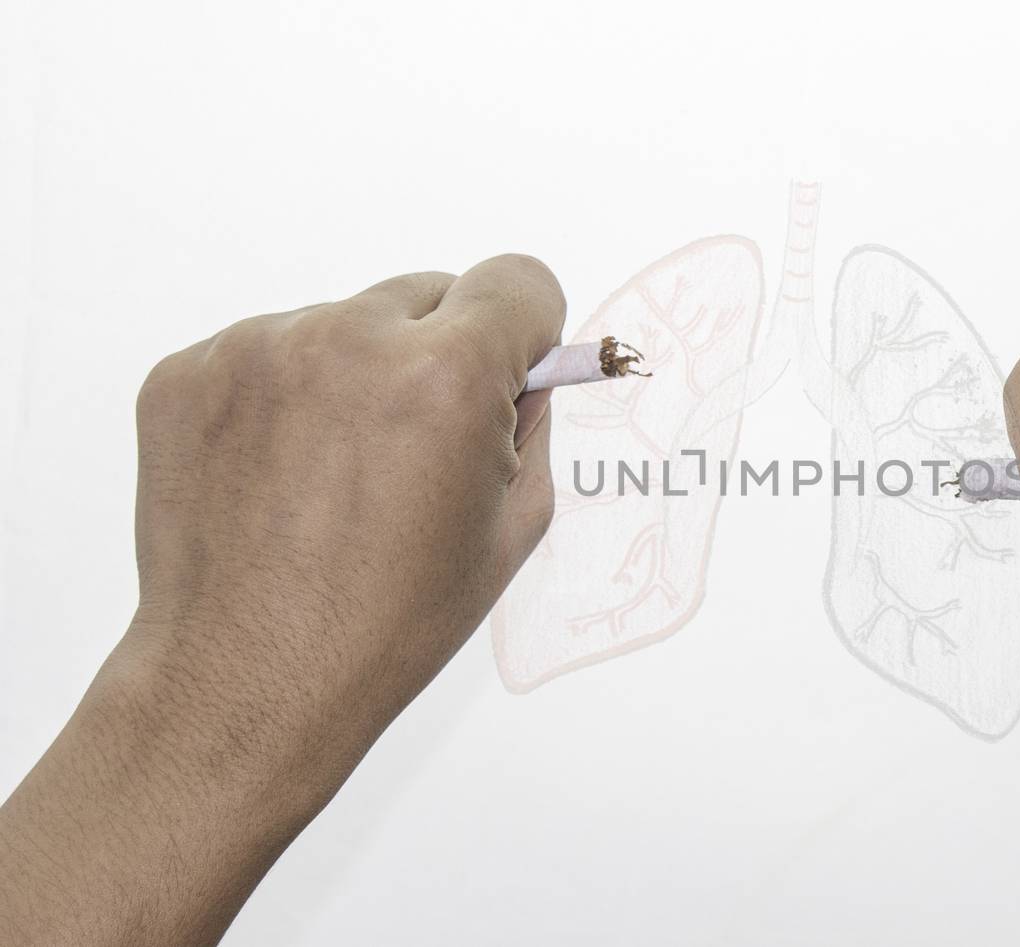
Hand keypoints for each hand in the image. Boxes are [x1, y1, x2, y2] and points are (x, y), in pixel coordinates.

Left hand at [0, 255, 562, 945]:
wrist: (246, 679)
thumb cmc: (386, 622)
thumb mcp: (512, 527)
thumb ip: (531, 423)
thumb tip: (526, 366)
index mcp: (445, 376)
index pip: (518, 280)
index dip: (527, 329)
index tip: (513, 363)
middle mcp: (347, 341)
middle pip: (429, 294)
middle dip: (440, 354)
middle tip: (421, 444)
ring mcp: (256, 351)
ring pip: (344, 325)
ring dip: (356, 375)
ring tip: (339, 475)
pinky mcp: (188, 372)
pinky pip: (267, 352)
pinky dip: (283, 398)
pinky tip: (284, 477)